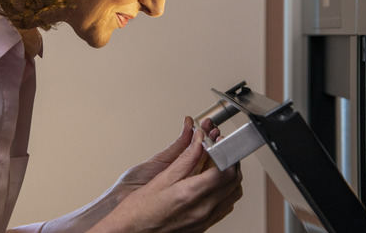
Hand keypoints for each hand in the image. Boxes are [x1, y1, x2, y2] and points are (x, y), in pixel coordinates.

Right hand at [90, 117, 242, 232]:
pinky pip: (225, 207)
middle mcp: (202, 210)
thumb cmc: (139, 209)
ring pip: (233, 195)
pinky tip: (213, 184)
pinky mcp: (203, 226)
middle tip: (221, 150)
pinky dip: (225, 192)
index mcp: (191, 195)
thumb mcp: (161, 177)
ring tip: (218, 165)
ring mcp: (204, 220)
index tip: (220, 144)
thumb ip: (185, 158)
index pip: (224, 171)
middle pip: (233, 182)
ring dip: (231, 177)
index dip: (226, 153)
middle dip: (231, 162)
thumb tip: (198, 141)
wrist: (131, 232)